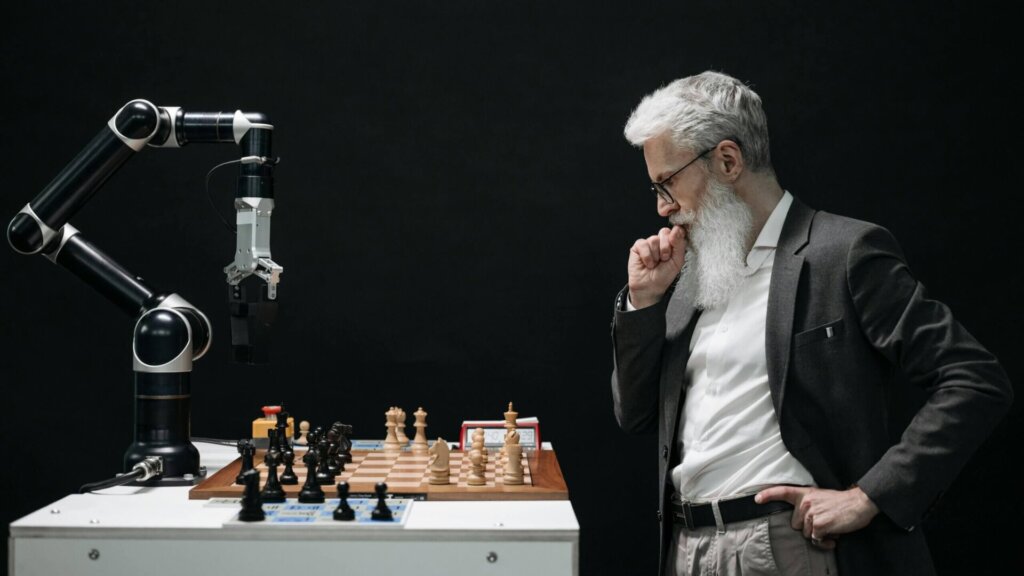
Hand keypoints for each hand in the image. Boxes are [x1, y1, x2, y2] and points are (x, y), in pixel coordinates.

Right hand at [627, 226, 686, 308]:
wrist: (650, 287)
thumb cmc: (665, 275)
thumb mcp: (678, 260)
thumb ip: (679, 243)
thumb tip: (677, 228)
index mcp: (672, 242)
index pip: (675, 230)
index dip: (675, 236)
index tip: (675, 248)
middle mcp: (661, 241)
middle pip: (664, 232)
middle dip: (666, 248)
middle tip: (664, 259)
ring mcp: (649, 243)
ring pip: (654, 239)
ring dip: (655, 255)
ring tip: (655, 264)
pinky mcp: (638, 246)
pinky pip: (643, 244)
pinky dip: (647, 256)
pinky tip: (647, 264)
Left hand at [754, 485, 879, 549]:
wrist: (860, 502)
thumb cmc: (842, 503)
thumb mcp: (821, 497)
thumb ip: (808, 505)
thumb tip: (801, 521)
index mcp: (805, 494)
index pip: (783, 492)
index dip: (768, 495)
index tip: (757, 499)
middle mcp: (805, 503)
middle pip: (796, 525)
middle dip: (808, 527)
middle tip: (825, 522)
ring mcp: (811, 514)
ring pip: (806, 534)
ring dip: (819, 535)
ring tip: (832, 527)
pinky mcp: (820, 525)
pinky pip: (816, 540)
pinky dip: (825, 542)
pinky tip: (834, 535)